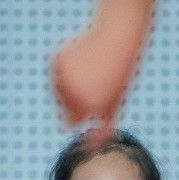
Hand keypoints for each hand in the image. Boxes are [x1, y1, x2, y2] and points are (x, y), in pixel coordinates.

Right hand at [51, 25, 140, 143]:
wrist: (118, 33)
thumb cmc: (122, 69)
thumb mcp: (117, 100)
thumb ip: (106, 125)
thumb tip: (95, 145)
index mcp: (89, 104)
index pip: (71, 121)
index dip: (81, 112)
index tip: (92, 98)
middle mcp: (73, 91)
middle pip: (63, 106)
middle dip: (73, 98)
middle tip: (93, 79)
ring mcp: (63, 75)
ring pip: (58, 89)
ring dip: (69, 83)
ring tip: (89, 69)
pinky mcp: (57, 60)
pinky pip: (56, 73)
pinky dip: (65, 69)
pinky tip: (82, 59)